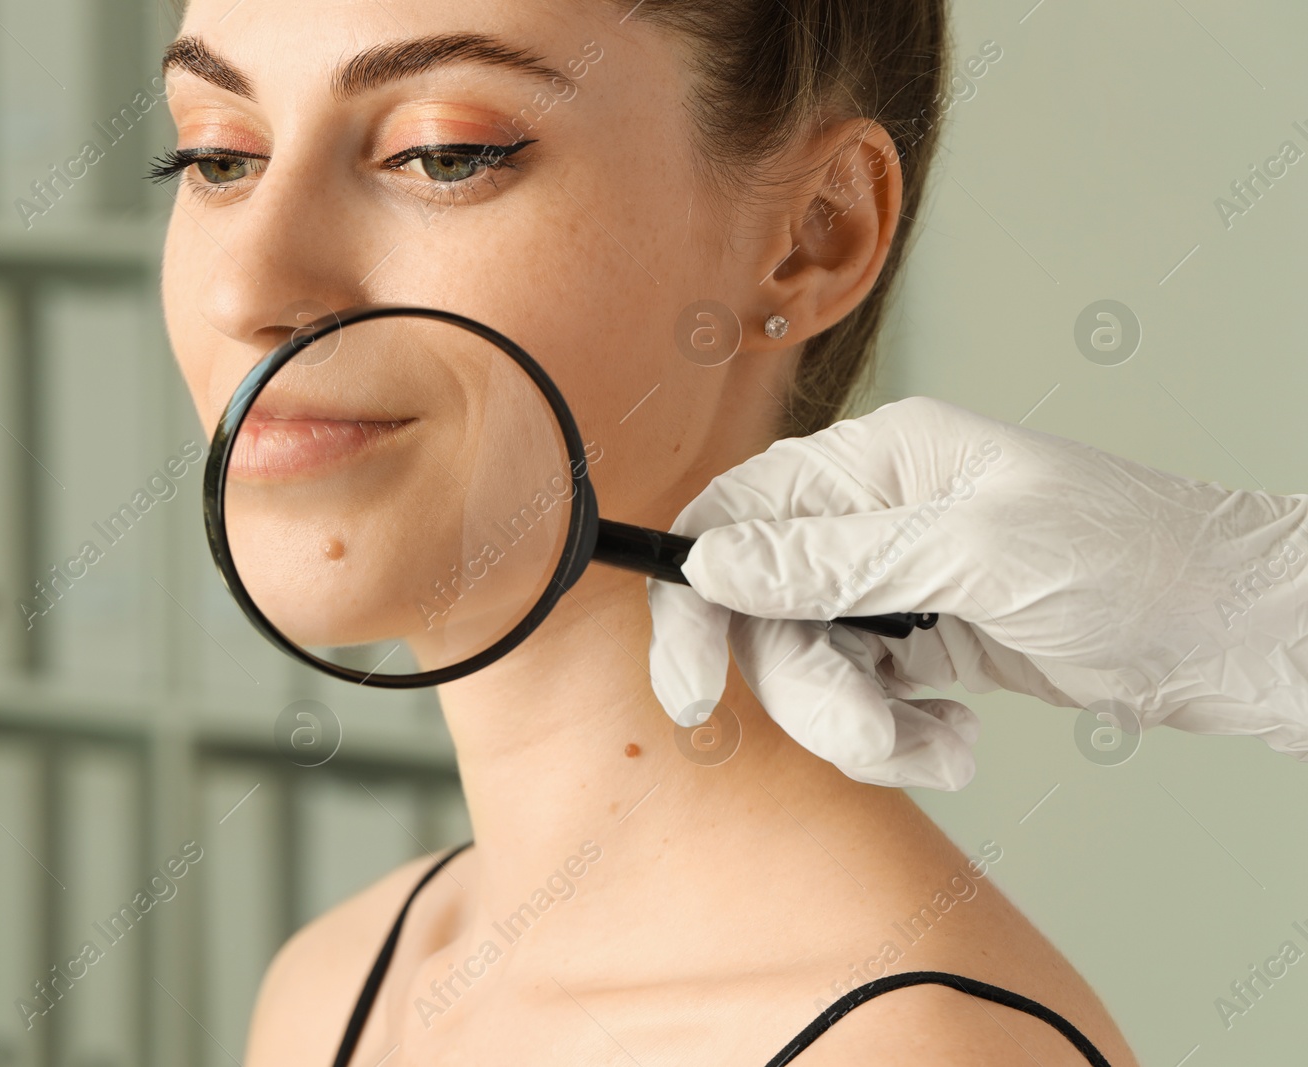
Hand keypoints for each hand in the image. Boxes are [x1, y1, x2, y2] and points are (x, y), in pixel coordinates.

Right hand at [647, 396, 1307, 789]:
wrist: (1234, 634)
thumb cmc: (1135, 564)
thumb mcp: (976, 556)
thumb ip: (833, 562)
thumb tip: (712, 563)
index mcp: (878, 462)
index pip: (734, 518)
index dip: (696, 602)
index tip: (690, 686)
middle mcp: (873, 517)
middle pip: (764, 614)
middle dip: (812, 690)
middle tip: (871, 727)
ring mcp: (896, 581)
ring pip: (810, 668)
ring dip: (863, 727)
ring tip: (943, 743)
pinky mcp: (921, 639)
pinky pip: (861, 698)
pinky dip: (897, 736)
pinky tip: (957, 739)